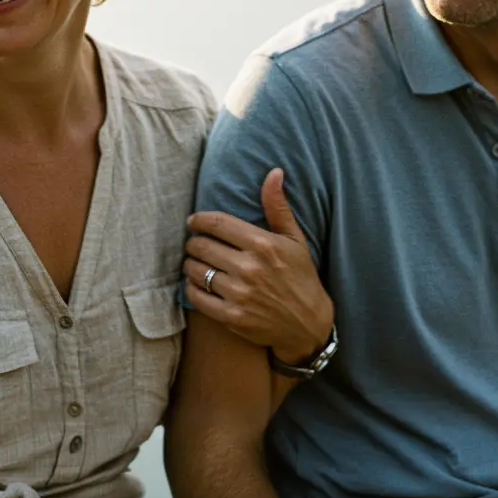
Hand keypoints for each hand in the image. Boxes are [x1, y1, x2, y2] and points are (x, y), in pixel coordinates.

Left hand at [183, 168, 333, 362]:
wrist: (308, 325)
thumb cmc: (300, 277)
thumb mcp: (295, 239)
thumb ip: (278, 206)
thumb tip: (274, 172)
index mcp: (263, 244)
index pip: (217, 224)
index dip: (199, 220)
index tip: (193, 221)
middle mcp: (250, 268)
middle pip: (202, 246)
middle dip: (193, 242)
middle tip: (193, 242)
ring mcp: (240, 294)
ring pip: (197, 270)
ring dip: (190, 264)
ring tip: (193, 261)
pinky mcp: (232, 317)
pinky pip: (198, 297)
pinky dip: (191, 288)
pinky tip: (196, 283)